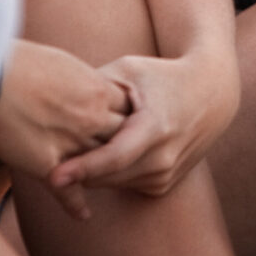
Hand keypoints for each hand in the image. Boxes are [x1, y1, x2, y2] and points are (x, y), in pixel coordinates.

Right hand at [0, 40, 130, 195]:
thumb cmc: (19, 62)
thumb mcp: (61, 63)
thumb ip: (78, 79)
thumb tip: (81, 82)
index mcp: (97, 90)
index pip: (131, 111)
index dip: (132, 121)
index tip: (130, 127)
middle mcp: (91, 119)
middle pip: (123, 140)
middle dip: (128, 149)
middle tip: (130, 159)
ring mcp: (72, 143)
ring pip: (102, 167)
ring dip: (105, 177)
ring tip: (108, 185)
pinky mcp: (48, 165)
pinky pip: (70, 191)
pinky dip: (77, 206)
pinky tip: (83, 215)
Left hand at [48, 49, 239, 205]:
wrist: (211, 94)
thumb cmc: (161, 76)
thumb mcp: (129, 70)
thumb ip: (94, 88)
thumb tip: (55, 100)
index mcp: (156, 127)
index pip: (115, 157)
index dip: (83, 168)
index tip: (52, 177)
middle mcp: (164, 157)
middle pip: (106, 176)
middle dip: (74, 171)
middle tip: (44, 157)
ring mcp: (166, 175)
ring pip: (111, 184)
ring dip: (89, 173)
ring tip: (69, 151)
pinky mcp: (164, 185)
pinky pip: (123, 185)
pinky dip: (107, 174)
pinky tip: (99, 153)